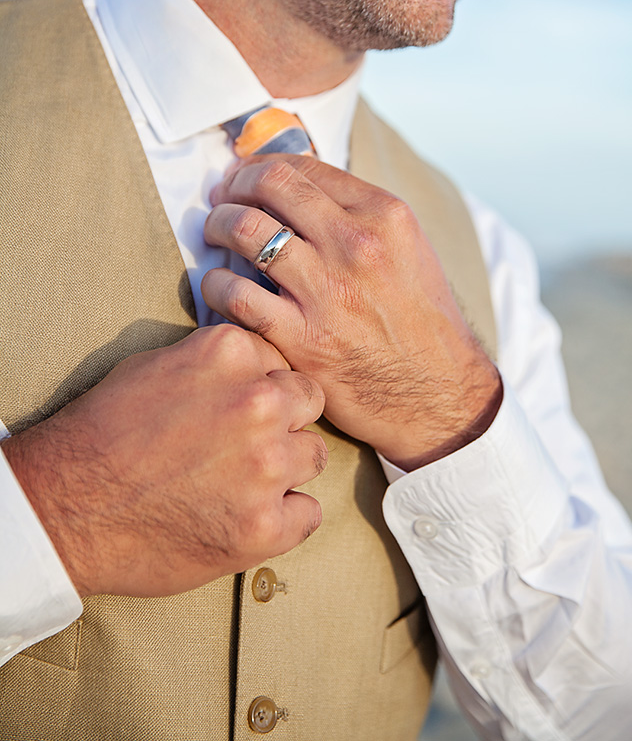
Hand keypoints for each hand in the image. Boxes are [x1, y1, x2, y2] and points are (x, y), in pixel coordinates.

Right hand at [2, 326, 326, 597]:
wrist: (67, 506)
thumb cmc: (105, 432)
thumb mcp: (158, 364)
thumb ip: (218, 361)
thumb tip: (256, 363)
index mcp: (231, 354)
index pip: (283, 363)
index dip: (263, 387)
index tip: (240, 408)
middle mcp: (258, 403)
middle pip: (309, 402)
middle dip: (285, 421)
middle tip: (247, 445)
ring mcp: (266, 466)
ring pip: (315, 456)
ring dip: (286, 469)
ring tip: (241, 482)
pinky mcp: (265, 525)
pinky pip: (309, 512)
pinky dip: (285, 518)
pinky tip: (247, 516)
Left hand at [202, 157, 501, 469]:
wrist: (438, 395)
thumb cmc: (421, 322)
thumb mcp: (407, 249)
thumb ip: (358, 216)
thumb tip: (297, 191)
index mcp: (384, 215)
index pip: (302, 167)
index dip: (260, 167)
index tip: (243, 179)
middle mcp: (356, 244)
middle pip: (270, 185)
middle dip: (234, 187)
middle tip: (221, 199)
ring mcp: (327, 290)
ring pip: (244, 230)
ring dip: (218, 226)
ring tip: (214, 235)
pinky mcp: (302, 338)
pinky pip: (235, 294)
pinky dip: (215, 284)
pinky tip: (218, 287)